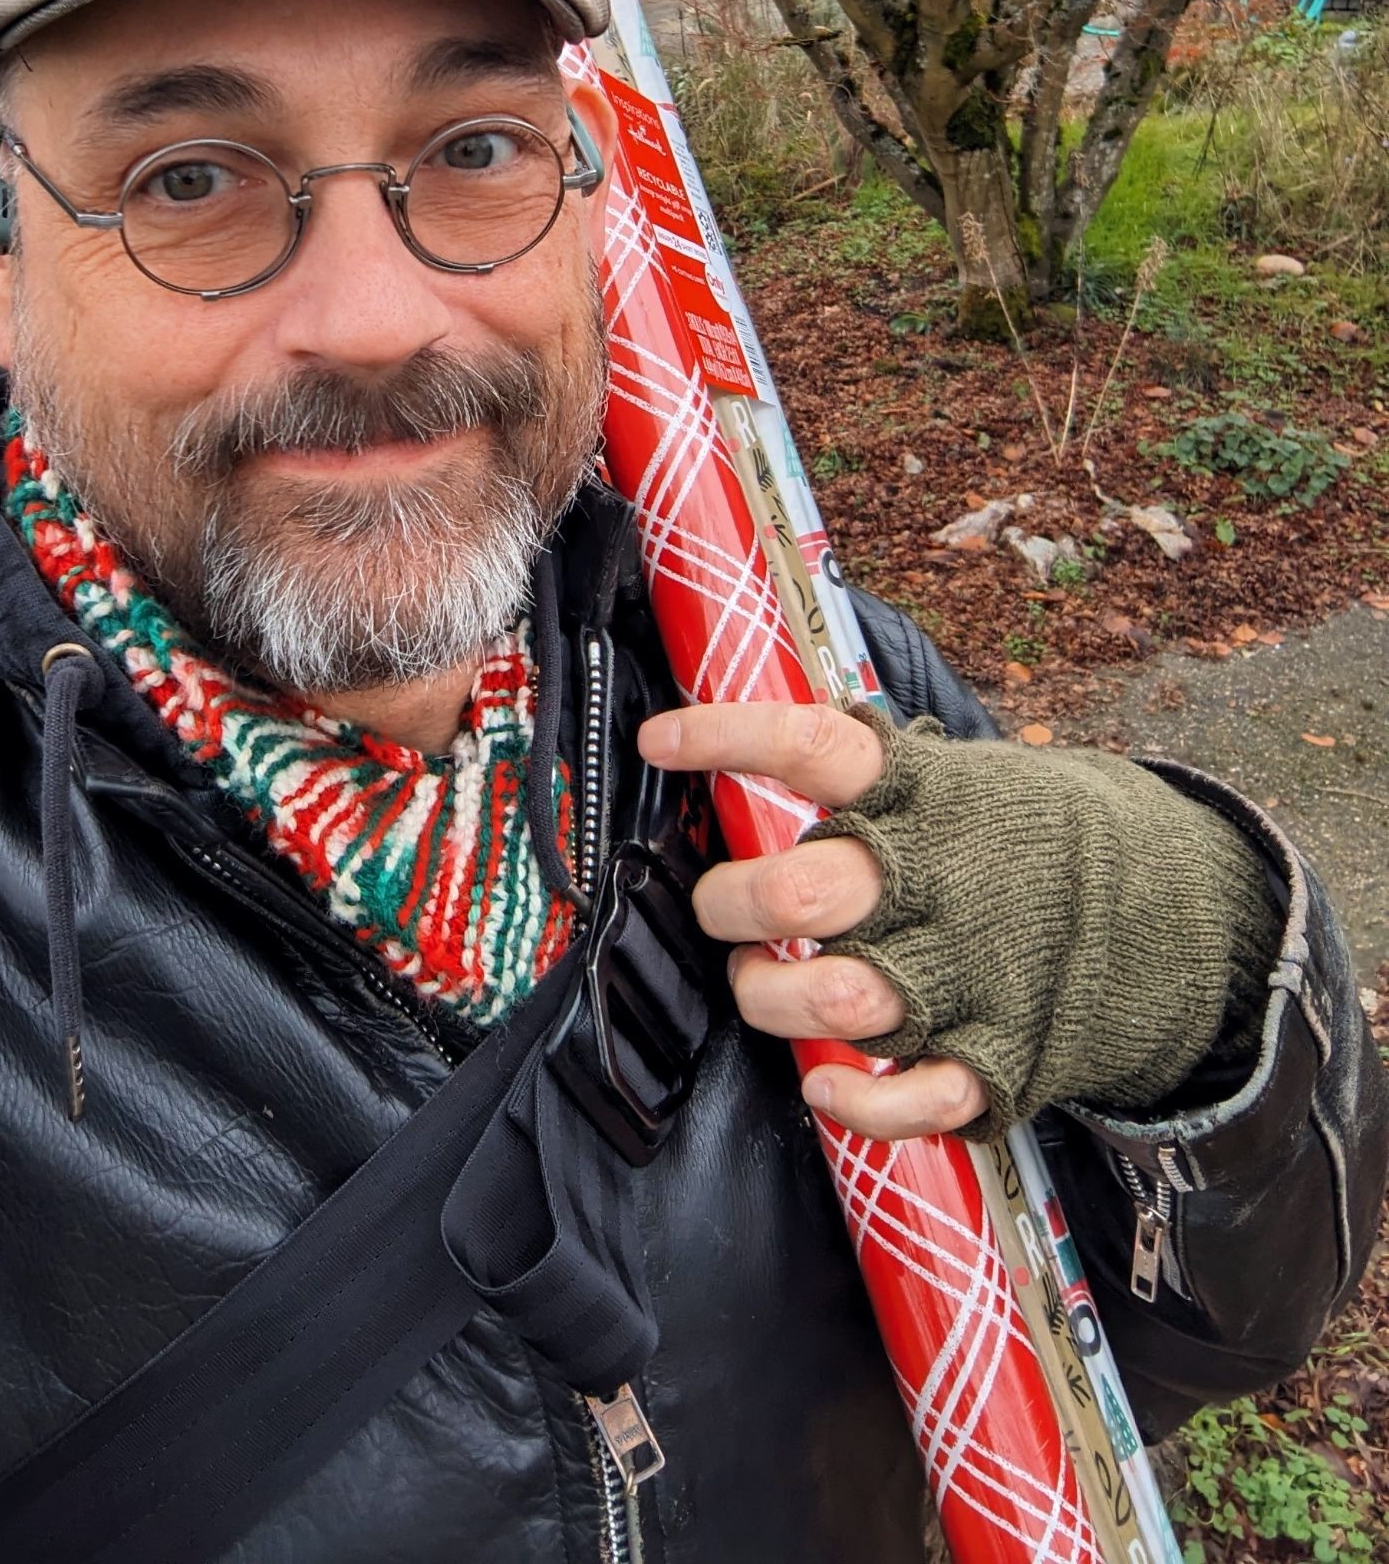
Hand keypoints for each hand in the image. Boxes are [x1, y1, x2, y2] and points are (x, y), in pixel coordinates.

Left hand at [636, 702, 990, 1141]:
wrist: (1178, 913)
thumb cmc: (1031, 843)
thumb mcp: (964, 780)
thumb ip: (872, 780)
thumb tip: (749, 756)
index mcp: (927, 794)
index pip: (810, 745)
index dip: (726, 735)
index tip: (659, 742)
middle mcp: (937, 880)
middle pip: (797, 895)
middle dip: (729, 906)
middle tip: (722, 909)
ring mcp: (967, 973)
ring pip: (832, 1000)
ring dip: (770, 1000)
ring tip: (761, 986)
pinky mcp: (997, 1054)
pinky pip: (908, 1099)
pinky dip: (853, 1102)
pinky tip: (824, 1084)